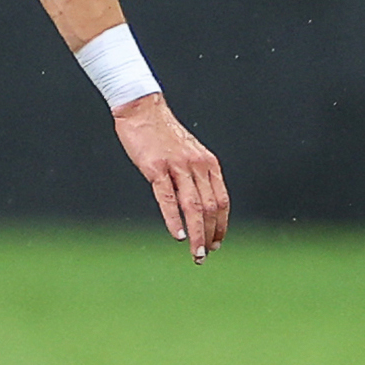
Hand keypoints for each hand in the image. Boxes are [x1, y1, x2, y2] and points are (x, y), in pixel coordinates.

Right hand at [113, 94, 227, 262]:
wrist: (142, 109)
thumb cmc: (161, 133)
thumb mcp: (187, 153)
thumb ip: (194, 174)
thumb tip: (197, 201)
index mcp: (208, 163)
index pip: (222, 201)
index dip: (221, 225)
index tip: (217, 242)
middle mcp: (198, 165)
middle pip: (210, 207)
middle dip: (210, 234)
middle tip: (204, 255)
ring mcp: (178, 166)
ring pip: (193, 206)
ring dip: (196, 233)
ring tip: (195, 252)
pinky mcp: (156, 167)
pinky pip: (168, 197)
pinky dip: (174, 219)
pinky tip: (177, 234)